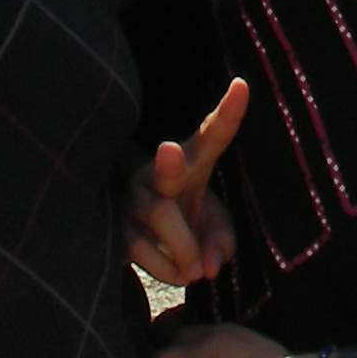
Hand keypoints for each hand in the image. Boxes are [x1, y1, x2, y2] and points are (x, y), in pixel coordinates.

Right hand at [126, 78, 247, 283]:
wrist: (137, 235)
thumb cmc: (185, 220)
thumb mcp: (212, 228)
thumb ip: (220, 244)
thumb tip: (206, 267)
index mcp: (192, 160)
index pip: (213, 134)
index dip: (228, 112)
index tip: (242, 85)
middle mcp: (158, 171)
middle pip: (166, 169)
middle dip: (168, 162)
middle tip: (169, 151)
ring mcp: (132, 196)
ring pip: (160, 217)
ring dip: (185, 251)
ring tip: (195, 272)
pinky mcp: (114, 225)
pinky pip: (144, 250)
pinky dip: (169, 270)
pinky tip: (177, 272)